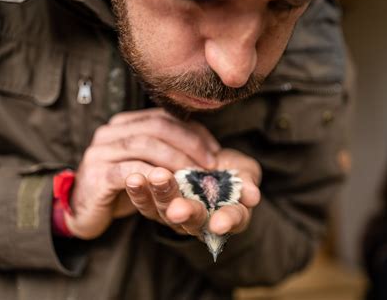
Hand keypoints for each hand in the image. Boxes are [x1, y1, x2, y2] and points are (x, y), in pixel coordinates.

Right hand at [65, 108, 219, 238]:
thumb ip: (167, 151)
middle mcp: (111, 131)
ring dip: (175, 159)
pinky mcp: (96, 175)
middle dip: (189, 144)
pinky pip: (129, 170)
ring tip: (195, 176)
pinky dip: (153, 176)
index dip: (193, 132)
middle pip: (156, 126)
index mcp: (125, 124)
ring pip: (144, 145)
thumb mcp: (147, 165)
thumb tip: (210, 150)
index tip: (215, 151)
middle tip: (210, 165)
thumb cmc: (122, 187)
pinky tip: (171, 184)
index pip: (164, 117)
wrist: (84, 210)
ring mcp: (101, 151)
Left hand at [123, 148, 261, 236]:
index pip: (232, 220)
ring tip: (154, 178)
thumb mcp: (246, 172)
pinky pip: (146, 202)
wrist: (208, 163)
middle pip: (193, 219)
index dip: (227, 221)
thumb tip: (252, 196)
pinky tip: (133, 179)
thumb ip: (249, 183)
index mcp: (229, 214)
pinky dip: (139, 192)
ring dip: (159, 196)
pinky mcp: (155, 205)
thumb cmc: (233, 171)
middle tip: (177, 208)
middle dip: (186, 212)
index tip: (219, 223)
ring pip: (166, 211)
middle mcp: (202, 221)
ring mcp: (176, 214)